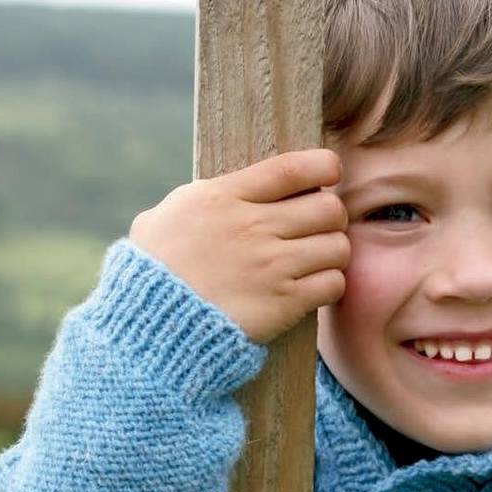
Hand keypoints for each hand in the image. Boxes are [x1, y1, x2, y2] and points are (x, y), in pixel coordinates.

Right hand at [128, 148, 349, 344]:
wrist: (153, 325)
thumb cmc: (154, 270)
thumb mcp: (167, 216)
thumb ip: (203, 197)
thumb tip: (227, 189)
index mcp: (225, 198)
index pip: (292, 168)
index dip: (324, 165)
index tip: (329, 172)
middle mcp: (253, 227)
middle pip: (327, 207)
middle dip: (332, 216)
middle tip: (321, 228)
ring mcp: (272, 266)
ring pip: (338, 246)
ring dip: (334, 253)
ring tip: (318, 261)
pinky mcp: (284, 303)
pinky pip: (333, 284)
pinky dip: (331, 284)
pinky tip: (314, 288)